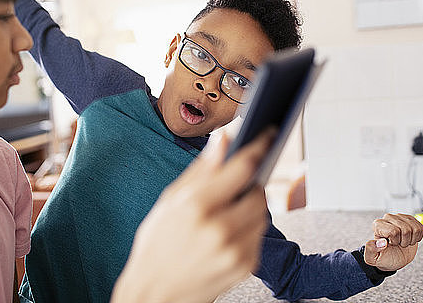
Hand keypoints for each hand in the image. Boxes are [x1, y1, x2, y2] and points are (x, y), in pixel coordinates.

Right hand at [111, 129, 274, 302]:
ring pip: (262, 214)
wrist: (155, 293)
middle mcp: (219, 228)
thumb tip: (224, 138)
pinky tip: (226, 234)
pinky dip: (248, 229)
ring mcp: (234, 250)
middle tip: (236, 187)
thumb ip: (202, 169)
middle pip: (259, 192)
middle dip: (251, 184)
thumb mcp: (171, 201)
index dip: (260, 146)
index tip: (268, 134)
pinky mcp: (245, 266)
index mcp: (197, 205)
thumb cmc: (157, 245)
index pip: (243, 167)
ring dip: (251, 206)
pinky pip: (258, 235)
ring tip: (226, 213)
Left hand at [364, 213, 422, 271]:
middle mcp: (387, 218)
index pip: (394, 231)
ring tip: (403, 241)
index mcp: (377, 225)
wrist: (395, 257)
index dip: (395, 241)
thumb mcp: (373, 258)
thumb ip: (371, 250)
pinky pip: (420, 228)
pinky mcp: (410, 219)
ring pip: (414, 228)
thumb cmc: (384, 257)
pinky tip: (410, 239)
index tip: (390, 244)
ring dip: (411, 240)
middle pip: (406, 230)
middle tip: (398, 244)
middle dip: (404, 242)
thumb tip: (381, 242)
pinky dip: (418, 237)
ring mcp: (399, 217)